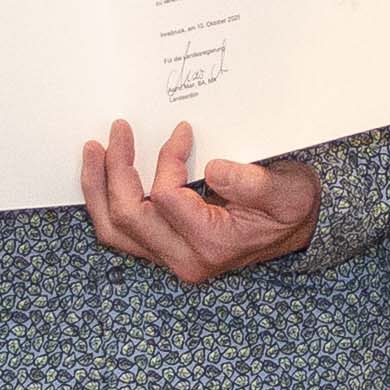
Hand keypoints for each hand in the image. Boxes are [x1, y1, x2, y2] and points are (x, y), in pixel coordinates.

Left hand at [81, 121, 318, 284]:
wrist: (297, 227)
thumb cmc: (290, 206)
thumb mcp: (287, 191)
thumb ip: (254, 183)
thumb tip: (214, 169)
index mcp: (212, 245)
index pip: (166, 198)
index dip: (167, 159)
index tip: (182, 131)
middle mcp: (185, 259)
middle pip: (127, 218)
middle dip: (116, 170)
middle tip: (118, 131)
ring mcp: (171, 257)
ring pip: (114, 231)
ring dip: (98, 189)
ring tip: (93, 151)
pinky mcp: (164, 250)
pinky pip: (121, 232)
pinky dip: (106, 202)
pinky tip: (103, 174)